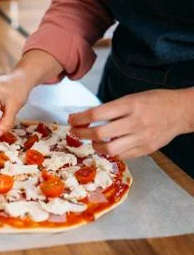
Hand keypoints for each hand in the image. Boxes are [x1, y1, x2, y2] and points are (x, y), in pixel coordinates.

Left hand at [69, 89, 193, 158]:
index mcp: (130, 105)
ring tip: (92, 141)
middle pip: (99, 134)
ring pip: (109, 149)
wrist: (182, 111)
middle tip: (75, 131)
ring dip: (95, 146)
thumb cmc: (155, 101)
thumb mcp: (132, 98)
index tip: (72, 120)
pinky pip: (122, 156)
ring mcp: (141, 138)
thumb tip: (87, 117)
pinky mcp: (146, 149)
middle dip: (81, 134)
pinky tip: (107, 146)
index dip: (80, 118)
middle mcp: (135, 122)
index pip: (97, 114)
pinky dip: (111, 152)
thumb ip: (112, 108)